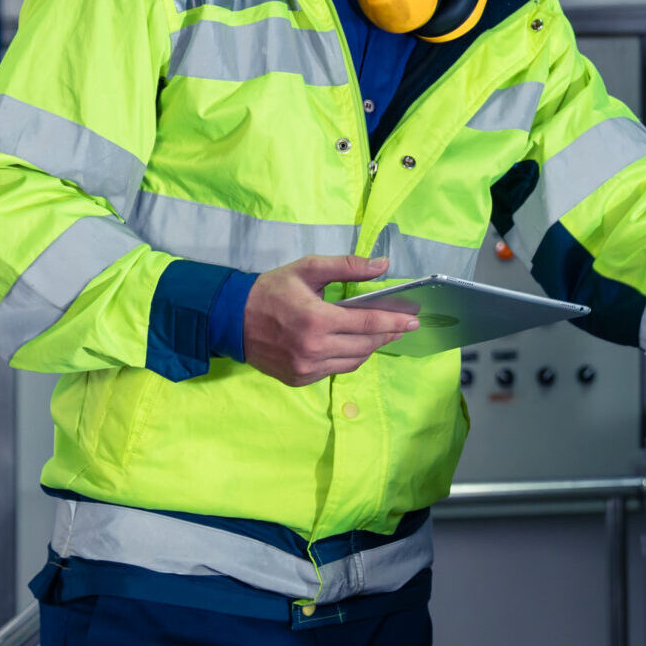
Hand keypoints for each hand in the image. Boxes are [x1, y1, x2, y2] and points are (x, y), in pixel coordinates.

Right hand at [242, 255, 420, 386]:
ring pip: (354, 361)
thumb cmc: (271, 290)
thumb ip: (347, 267)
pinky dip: (349, 358)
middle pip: (366, 346)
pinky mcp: (299, 379)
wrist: (231, 319)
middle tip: (402, 326)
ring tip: (380, 335)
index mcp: (316, 320)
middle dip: (388, 335)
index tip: (414, 319)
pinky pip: (335, 370)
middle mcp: (313, 349)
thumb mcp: (308, 269)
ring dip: (371, 348)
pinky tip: (353, 345)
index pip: (367, 324)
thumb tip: (384, 265)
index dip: (394, 322)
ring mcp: (306, 368)